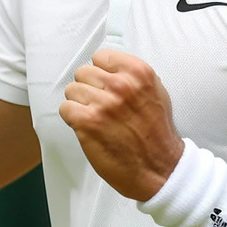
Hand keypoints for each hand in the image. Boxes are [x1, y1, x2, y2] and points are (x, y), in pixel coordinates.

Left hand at [59, 49, 184, 200]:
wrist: (161, 169)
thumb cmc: (157, 133)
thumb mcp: (156, 92)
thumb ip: (133, 76)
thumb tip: (109, 68)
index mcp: (138, 73)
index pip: (101, 57)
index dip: (101, 73)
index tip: (105, 86)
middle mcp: (120, 85)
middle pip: (83, 72)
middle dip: (89, 88)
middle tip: (99, 105)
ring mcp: (103, 103)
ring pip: (72, 90)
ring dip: (79, 104)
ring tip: (95, 117)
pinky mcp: (88, 122)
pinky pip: (66, 109)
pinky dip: (73, 119)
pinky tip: (87, 127)